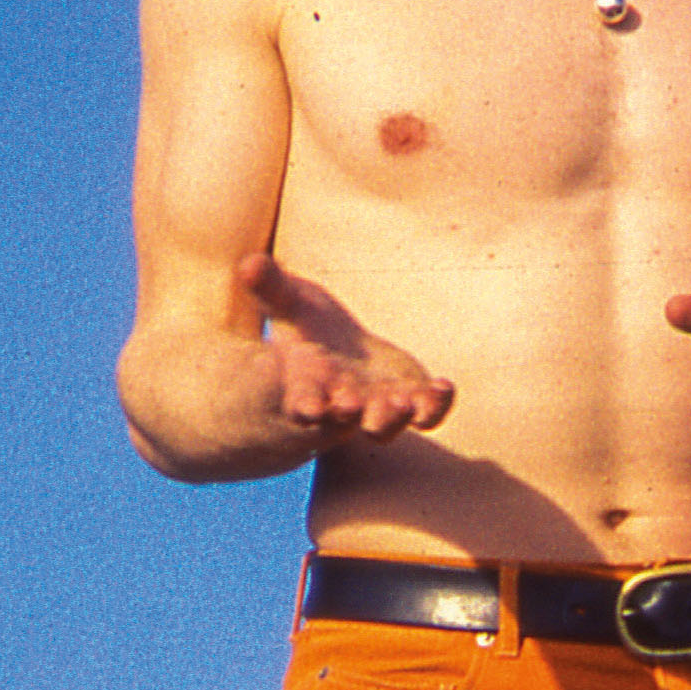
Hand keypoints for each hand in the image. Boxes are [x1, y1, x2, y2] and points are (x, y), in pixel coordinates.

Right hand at [231, 250, 455, 444]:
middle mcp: (343, 402)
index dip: (305, 404)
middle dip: (353, 414)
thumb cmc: (309, 329)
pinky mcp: (410, 401)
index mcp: (308, 385)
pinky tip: (443, 387)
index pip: (303, 400)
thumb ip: (271, 288)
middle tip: (356, 406)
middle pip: (347, 419)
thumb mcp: (290, 304)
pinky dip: (436, 407)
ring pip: (385, 426)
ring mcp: (378, 407)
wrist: (343, 358)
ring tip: (404, 404)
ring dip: (393, 419)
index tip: (309, 408)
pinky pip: (426, 414)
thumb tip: (247, 262)